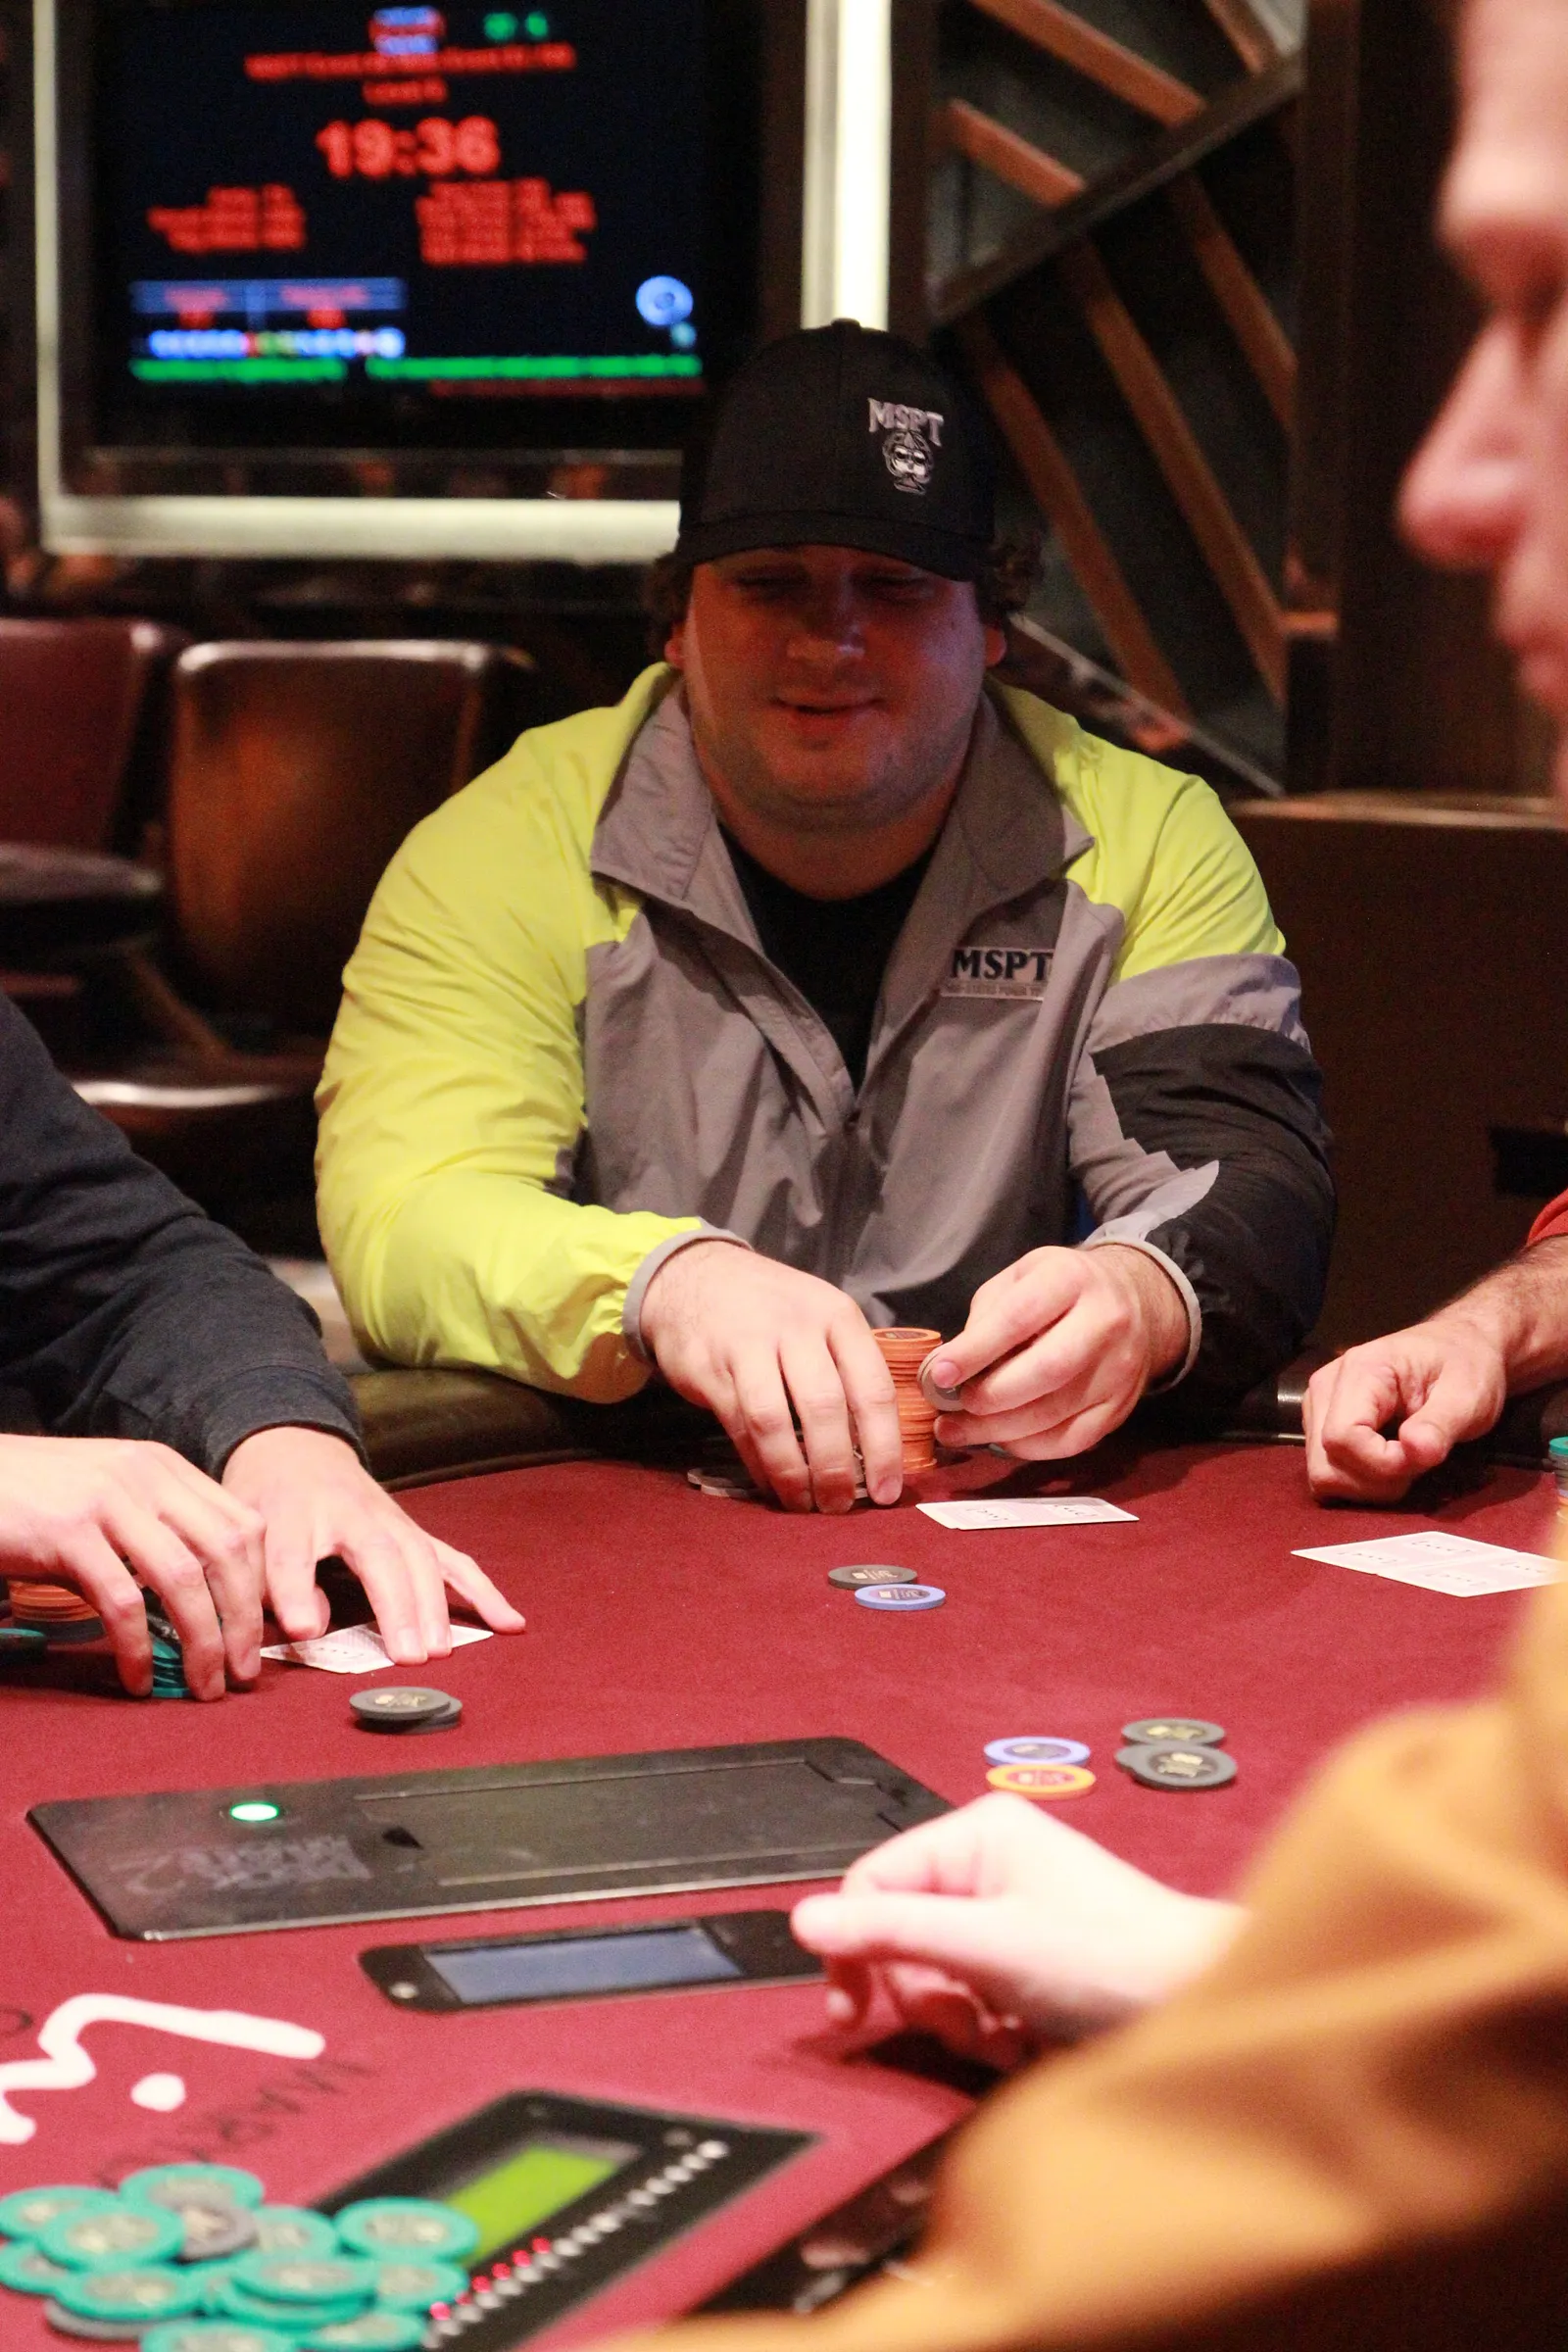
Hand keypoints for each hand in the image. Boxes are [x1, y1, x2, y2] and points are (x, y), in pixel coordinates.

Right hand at [0, 1434, 264, 1700]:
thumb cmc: (34, 1499)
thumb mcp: (108, 1499)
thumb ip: (154, 1535)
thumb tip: (202, 1606)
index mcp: (164, 1468)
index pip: (243, 1525)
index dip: (259, 1585)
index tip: (258, 1635)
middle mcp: (146, 1476)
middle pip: (226, 1552)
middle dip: (243, 1621)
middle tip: (242, 1674)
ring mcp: (109, 1500)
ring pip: (183, 1579)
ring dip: (202, 1641)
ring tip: (203, 1686)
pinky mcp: (68, 1533)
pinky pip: (122, 1601)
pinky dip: (137, 1648)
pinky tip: (136, 1680)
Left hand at [222, 1427, 525, 1661]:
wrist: (298, 1451)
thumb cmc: (267, 1502)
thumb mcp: (246, 1533)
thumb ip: (268, 1580)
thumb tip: (308, 1628)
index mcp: (293, 1511)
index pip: (293, 1550)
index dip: (296, 1589)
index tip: (303, 1629)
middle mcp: (351, 1512)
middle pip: (378, 1555)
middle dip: (395, 1605)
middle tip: (408, 1656)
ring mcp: (391, 1520)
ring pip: (421, 1558)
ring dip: (435, 1606)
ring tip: (440, 1652)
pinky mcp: (415, 1534)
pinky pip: (454, 1562)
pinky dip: (483, 1592)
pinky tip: (510, 1622)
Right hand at [639, 1242, 902, 1511]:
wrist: (695, 1276)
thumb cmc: (772, 1309)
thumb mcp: (820, 1317)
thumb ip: (848, 1369)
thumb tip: (877, 1449)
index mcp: (837, 1317)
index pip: (873, 1387)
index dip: (884, 1447)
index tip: (887, 1491)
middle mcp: (796, 1327)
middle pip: (825, 1407)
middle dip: (836, 1468)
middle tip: (840, 1506)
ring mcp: (748, 1345)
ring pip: (776, 1421)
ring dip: (793, 1472)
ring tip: (804, 1504)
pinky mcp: (709, 1367)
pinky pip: (739, 1425)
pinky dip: (758, 1463)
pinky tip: (771, 1483)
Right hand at [791, 1793, 1239, 2062]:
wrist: (1201, 2004)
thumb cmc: (1110, 1959)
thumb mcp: (989, 1945)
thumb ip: (894, 1931)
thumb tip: (802, 1920)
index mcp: (978, 1834)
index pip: (873, 1881)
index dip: (853, 1946)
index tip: (847, 2013)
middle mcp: (988, 1865)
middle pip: (900, 1937)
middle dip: (927, 1994)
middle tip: (969, 2021)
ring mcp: (1008, 1915)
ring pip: (933, 1978)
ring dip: (961, 2021)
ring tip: (1009, 2034)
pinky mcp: (1027, 1963)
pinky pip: (971, 2002)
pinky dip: (989, 2032)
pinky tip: (1027, 2040)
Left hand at [924, 1244, 1187, 1460]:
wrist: (1134, 1303)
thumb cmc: (1058, 1290)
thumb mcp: (1019, 1280)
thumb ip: (985, 1319)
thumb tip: (948, 1370)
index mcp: (1071, 1279)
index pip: (1020, 1317)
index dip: (976, 1350)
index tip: (939, 1374)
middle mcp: (1105, 1322)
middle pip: (1046, 1370)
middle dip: (991, 1396)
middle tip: (951, 1407)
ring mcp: (1119, 1369)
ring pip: (1056, 1413)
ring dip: (998, 1430)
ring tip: (958, 1431)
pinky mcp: (1120, 1407)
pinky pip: (1071, 1441)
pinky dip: (1027, 1447)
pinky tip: (999, 1439)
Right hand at [1304, 1319, 1508, 1500]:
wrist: (1460, 1347)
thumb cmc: (1466, 1367)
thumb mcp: (1468, 1395)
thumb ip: (1441, 1424)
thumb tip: (1416, 1452)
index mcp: (1360, 1371)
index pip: (1343, 1437)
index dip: (1382, 1463)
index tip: (1423, 1458)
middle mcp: (1326, 1388)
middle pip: (1325, 1464)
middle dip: (1374, 1481)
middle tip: (1416, 1464)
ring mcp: (1319, 1407)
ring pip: (1322, 1474)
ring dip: (1367, 1485)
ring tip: (1405, 1464)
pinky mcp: (1322, 1424)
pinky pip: (1327, 1471)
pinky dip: (1358, 1481)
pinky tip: (1387, 1464)